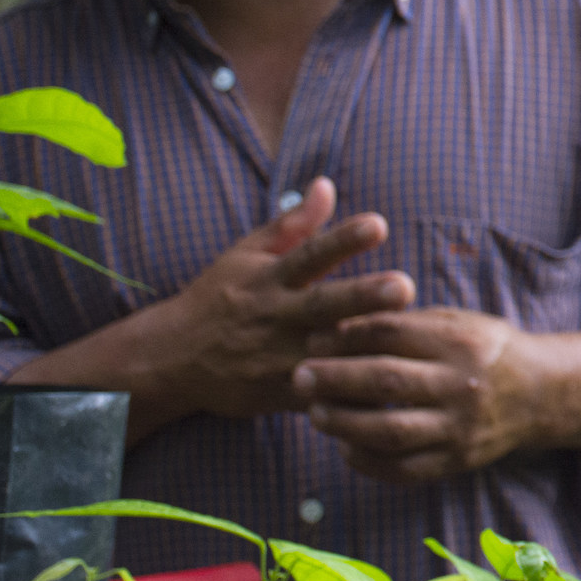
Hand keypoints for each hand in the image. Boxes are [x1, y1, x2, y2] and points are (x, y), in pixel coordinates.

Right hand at [146, 177, 414, 420]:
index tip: (379, 224)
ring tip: (411, 341)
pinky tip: (388, 393)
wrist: (169, 359)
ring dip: (365, 349)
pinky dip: (350, 395)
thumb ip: (293, 224)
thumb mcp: (248, 255)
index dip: (343, 239)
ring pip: (326, 354)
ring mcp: (276, 358)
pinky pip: (320, 396)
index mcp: (270, 278)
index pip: (309, 254)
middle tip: (405, 286)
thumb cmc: (221, 298)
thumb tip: (326, 184)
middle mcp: (275, 316)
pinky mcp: (277, 394)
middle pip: (324, 305)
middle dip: (364, 296)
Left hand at [294, 308, 544, 484]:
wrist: (539, 393)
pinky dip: (367, 461)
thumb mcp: (456, 322)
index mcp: (460, 342)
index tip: (314, 339)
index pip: (391, 334)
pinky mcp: (456, 461)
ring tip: (314, 412)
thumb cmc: (484, 350)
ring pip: (389, 431)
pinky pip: (402, 469)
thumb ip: (405, 326)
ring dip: (343, 422)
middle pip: (386, 382)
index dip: (346, 335)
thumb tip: (336, 328)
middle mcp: (461, 385)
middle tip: (300, 376)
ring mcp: (459, 428)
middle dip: (335, 379)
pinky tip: (345, 446)